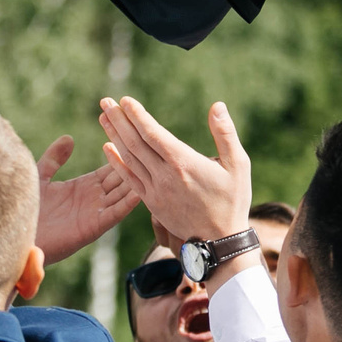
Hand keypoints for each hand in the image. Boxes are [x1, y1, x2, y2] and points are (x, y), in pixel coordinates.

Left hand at [33, 134, 140, 264]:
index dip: (122, 154)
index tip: (136, 138)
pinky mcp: (93, 227)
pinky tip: (140, 192)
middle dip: (134, 166)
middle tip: (152, 150)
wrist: (17, 236)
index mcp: (84, 186)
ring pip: (122, 194)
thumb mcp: (41, 176)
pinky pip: (115, 213)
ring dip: (136, 183)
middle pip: (121, 179)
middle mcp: (93, 199)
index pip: (110, 167)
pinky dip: (128, 204)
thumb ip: (54, 158)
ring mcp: (95, 213)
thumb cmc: (25, 208)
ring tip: (153, 168)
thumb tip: (69, 138)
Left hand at [96, 95, 251, 245]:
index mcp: (184, 163)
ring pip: (129, 158)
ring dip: (114, 136)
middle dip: (119, 120)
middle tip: (105, 101)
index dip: (137, 116)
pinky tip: (106, 148)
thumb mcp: (239, 165)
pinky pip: (129, 179)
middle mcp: (165, 175)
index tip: (124, 100)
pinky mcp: (151, 203)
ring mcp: (155, 190)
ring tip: (103, 117)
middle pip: (135, 142)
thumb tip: (217, 106)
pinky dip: (116, 163)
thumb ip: (226, 134)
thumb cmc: (233, 201)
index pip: (153, 133)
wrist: (220, 241)